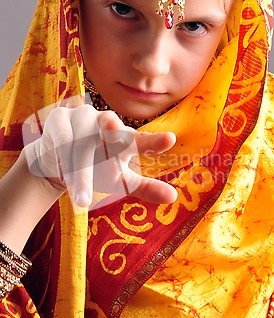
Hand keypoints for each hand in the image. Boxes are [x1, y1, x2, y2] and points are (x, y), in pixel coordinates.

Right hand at [23, 105, 176, 207]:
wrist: (57, 163)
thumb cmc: (96, 170)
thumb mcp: (120, 181)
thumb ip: (145, 188)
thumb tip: (173, 198)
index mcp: (125, 138)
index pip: (141, 141)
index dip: (154, 141)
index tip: (170, 140)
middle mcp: (107, 122)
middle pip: (111, 133)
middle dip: (112, 133)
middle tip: (113, 130)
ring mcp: (83, 117)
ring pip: (82, 145)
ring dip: (80, 173)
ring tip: (82, 200)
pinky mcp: (60, 118)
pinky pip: (61, 139)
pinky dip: (62, 157)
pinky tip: (62, 174)